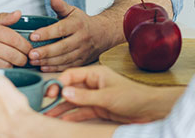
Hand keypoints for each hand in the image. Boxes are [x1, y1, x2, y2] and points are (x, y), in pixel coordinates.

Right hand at [0, 11, 31, 69]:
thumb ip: (2, 18)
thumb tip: (18, 14)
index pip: (15, 39)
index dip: (26, 45)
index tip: (30, 48)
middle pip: (13, 54)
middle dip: (23, 57)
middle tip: (27, 57)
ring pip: (6, 65)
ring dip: (14, 65)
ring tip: (17, 62)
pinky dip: (3, 70)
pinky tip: (5, 66)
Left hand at [28, 0, 110, 70]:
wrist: (103, 34)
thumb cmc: (83, 22)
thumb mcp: (73, 11)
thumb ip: (60, 6)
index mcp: (78, 24)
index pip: (60, 29)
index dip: (46, 33)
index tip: (33, 36)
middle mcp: (81, 39)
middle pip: (62, 47)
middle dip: (45, 52)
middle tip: (30, 54)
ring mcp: (82, 51)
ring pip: (64, 58)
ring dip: (47, 61)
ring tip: (33, 61)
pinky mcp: (82, 61)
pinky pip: (67, 66)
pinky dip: (54, 68)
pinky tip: (43, 66)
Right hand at [45, 65, 177, 123]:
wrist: (150, 109)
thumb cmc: (133, 97)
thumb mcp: (107, 97)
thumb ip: (85, 96)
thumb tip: (64, 92)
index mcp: (95, 74)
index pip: (71, 74)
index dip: (58, 82)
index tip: (49, 92)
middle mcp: (93, 84)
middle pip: (70, 88)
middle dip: (56, 96)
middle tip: (44, 103)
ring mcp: (95, 96)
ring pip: (73, 101)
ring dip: (61, 108)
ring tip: (47, 114)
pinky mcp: (98, 108)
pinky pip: (81, 111)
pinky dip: (71, 115)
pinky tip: (61, 119)